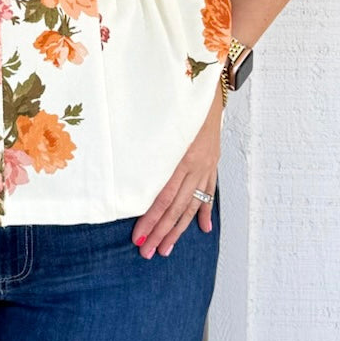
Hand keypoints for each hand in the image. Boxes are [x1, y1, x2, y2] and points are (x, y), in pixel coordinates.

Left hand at [131, 86, 222, 258]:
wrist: (207, 88)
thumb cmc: (179, 101)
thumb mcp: (161, 123)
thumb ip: (148, 145)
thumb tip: (127, 167)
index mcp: (181, 158)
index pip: (163, 197)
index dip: (151, 219)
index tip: (137, 236)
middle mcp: (195, 166)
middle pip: (176, 207)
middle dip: (161, 232)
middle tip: (147, 251)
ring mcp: (206, 167)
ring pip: (191, 205)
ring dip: (179, 230)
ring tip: (166, 249)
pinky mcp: (212, 164)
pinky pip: (208, 192)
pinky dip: (206, 211)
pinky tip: (204, 229)